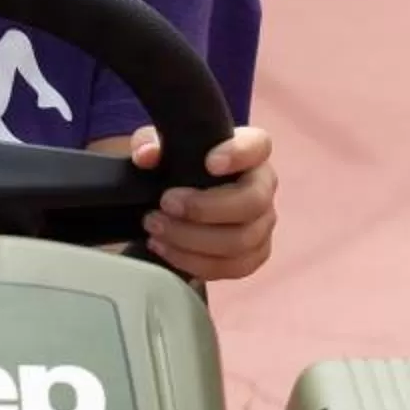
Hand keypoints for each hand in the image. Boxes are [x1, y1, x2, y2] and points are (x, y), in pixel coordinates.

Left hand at [130, 124, 276, 280]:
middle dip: (205, 208)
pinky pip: (233, 267)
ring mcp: (263, 223)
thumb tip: (146, 156)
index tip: (210, 163)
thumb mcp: (162, 148)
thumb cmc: (181, 164)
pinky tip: (166, 250)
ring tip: (156, 231)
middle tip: (165, 204)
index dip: (239, 155)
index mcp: (251, 151)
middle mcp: (264, 186)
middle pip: (253, 202)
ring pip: (242, 240)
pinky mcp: (254, 254)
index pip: (258, 147)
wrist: (186, 198)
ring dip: (193, 240)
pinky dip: (196, 263)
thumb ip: (150, 142)